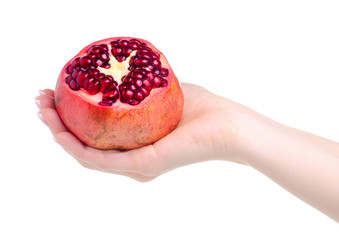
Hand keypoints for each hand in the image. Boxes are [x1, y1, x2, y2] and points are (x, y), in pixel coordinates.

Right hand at [35, 83, 243, 181]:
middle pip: (85, 145)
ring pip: (86, 154)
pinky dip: (76, 146)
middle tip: (41, 102)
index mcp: (136, 146)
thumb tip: (122, 74)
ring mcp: (136, 165)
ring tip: (43, 111)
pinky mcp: (142, 166)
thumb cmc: (202, 109)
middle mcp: (132, 160)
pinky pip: (100, 160)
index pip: (97, 135)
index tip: (55, 96)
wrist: (228, 125)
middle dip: (58, 124)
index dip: (71, 118)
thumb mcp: (161, 93)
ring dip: (60, 134)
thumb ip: (140, 89)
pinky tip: (61, 132)